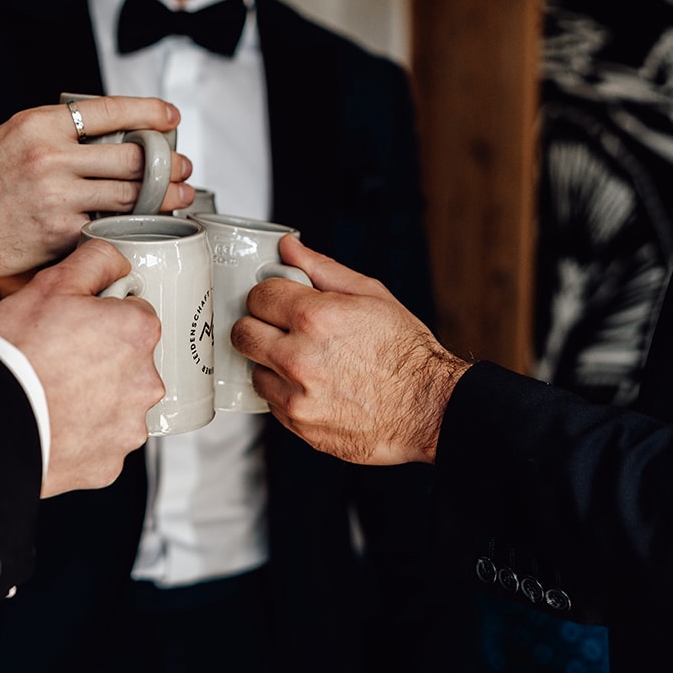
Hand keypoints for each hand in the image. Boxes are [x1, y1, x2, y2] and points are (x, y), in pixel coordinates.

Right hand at [0, 96, 194, 295]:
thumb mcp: (11, 137)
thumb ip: (57, 134)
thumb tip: (110, 135)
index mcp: (39, 124)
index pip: (109, 110)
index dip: (149, 113)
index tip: (170, 118)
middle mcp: (50, 158)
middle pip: (130, 156)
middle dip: (166, 163)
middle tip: (182, 167)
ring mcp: (57, 198)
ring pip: (129, 195)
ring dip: (162, 197)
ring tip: (178, 196)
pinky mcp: (59, 234)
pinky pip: (108, 226)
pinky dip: (129, 225)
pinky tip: (143, 223)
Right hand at [0, 239, 162, 496]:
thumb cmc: (16, 356)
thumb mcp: (50, 285)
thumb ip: (94, 262)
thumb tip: (115, 260)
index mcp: (137, 333)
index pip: (136, 314)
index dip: (104, 315)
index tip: (80, 324)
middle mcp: (144, 382)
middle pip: (131, 362)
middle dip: (103, 359)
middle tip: (60, 358)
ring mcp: (128, 427)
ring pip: (117, 405)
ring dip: (95, 399)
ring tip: (54, 393)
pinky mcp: (109, 464)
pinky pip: (101, 443)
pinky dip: (83, 435)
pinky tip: (55, 422)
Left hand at [232, 236, 468, 464]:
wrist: (429, 409)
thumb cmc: (406, 353)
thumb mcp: (371, 295)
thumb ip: (322, 268)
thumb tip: (289, 247)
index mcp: (315, 318)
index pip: (258, 296)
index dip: (269, 295)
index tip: (280, 301)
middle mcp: (299, 358)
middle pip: (242, 333)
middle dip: (259, 326)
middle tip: (281, 328)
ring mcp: (296, 396)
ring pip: (252, 369)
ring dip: (271, 363)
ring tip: (305, 361)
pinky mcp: (299, 425)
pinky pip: (271, 402)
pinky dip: (285, 392)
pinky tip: (314, 385)